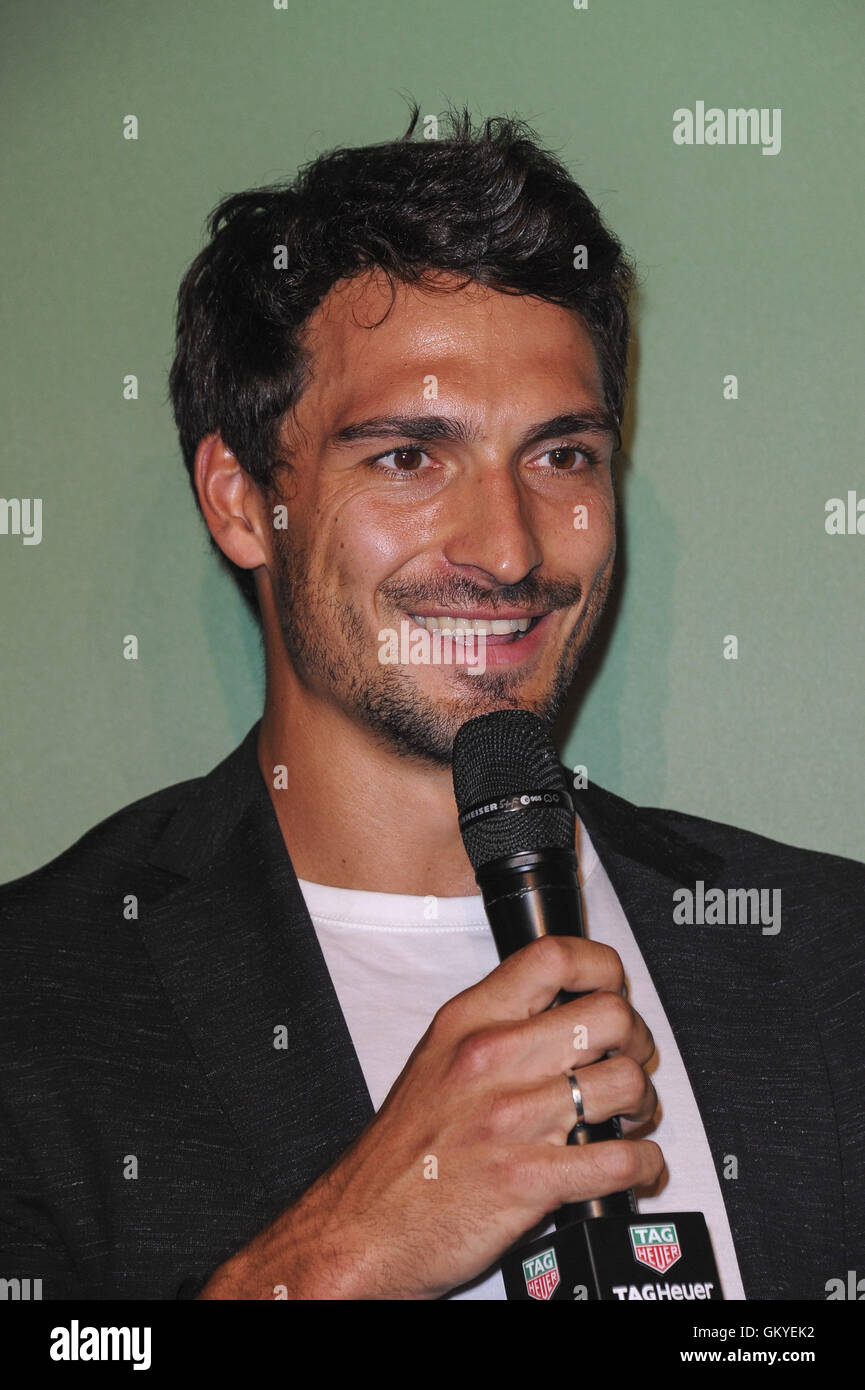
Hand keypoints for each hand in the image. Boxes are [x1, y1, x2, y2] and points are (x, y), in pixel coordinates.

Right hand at [197, 934, 662, 1299]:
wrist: (361, 1228)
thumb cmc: (401, 1152)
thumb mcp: (436, 1059)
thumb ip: (492, 1027)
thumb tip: (560, 1011)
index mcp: (468, 1022)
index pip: (553, 957)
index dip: (601, 965)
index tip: (613, 984)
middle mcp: (491, 1059)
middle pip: (607, 1014)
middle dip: (635, 1040)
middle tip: (627, 1060)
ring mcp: (512, 1118)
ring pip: (625, 1082)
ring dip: (642, 1103)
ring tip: (628, 1117)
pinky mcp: (530, 1179)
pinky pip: (621, 1159)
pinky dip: (643, 1165)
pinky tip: (631, 1167)